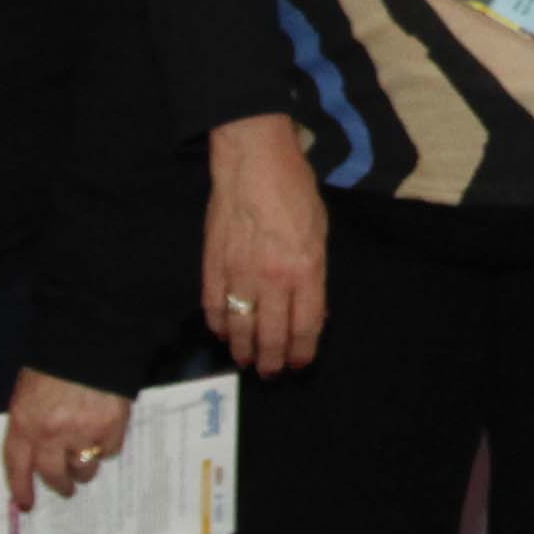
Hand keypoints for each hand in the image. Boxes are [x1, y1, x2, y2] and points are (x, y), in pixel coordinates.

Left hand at [0, 370, 135, 518]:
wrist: (92, 340)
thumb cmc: (55, 362)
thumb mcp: (28, 391)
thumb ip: (30, 422)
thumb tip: (33, 453)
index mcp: (25, 422)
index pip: (17, 466)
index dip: (21, 487)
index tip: (26, 504)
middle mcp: (50, 434)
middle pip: (54, 474)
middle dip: (60, 485)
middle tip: (66, 488)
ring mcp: (82, 433)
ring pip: (83, 469)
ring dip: (84, 467)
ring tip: (87, 456)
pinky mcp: (111, 429)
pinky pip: (109, 452)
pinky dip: (107, 446)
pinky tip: (105, 431)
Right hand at [203, 112, 327, 374]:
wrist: (254, 161)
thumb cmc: (294, 191)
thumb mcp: (320, 233)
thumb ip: (314, 274)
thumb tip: (311, 310)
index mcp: (306, 269)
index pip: (306, 326)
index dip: (301, 352)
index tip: (298, 364)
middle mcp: (273, 278)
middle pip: (272, 335)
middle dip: (272, 361)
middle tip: (270, 372)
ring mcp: (239, 273)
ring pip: (240, 327)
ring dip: (243, 350)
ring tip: (246, 360)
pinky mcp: (213, 264)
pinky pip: (214, 306)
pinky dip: (217, 324)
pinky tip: (222, 333)